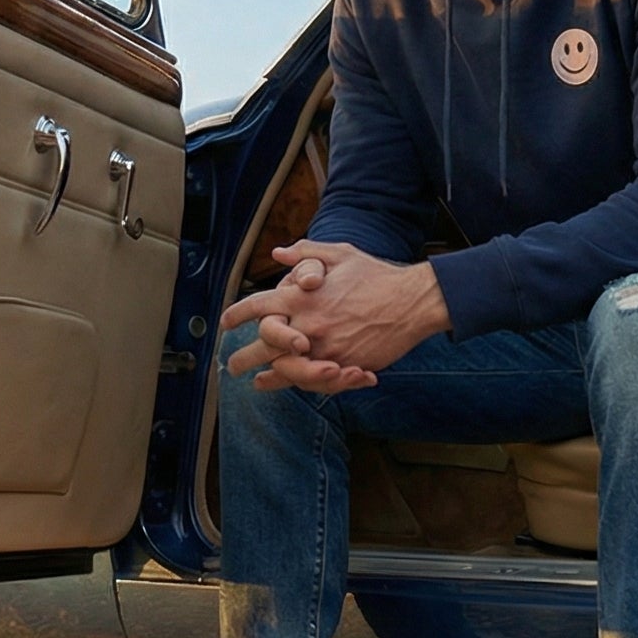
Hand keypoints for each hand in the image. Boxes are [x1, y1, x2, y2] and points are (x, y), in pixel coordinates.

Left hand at [221, 241, 450, 388]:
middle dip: (241, 359)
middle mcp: (306, 323)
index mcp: (301, 295)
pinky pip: (314, 381)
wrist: (411, 302)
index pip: (257, 306)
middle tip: (231, 367)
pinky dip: (300, 384)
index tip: (226, 323)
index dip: (237, 315)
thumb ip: (306, 252)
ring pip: (285, 369)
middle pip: (262, 346)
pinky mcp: (342, 365)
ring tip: (258, 382)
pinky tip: (291, 385)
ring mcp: (323, 347)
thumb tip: (277, 253)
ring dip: (268, 378)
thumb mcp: (340, 254)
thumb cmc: (377, 276)